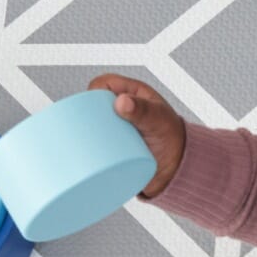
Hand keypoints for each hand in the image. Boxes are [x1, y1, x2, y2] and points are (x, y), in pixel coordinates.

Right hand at [86, 73, 185, 198]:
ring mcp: (115, 131)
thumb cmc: (175, 140)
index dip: (94, 91)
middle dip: (81, 114)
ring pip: (89, 127)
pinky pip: (94, 146)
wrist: (181, 171)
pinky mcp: (113, 150)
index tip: (94, 105)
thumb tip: (121, 102)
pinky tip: (75, 155)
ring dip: (79, 133)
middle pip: (91, 106)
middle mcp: (120, 112)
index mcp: (131, 96)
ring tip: (76, 143)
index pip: (104, 85)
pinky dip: (84, 149)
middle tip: (84, 128)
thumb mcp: (160, 122)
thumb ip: (144, 111)